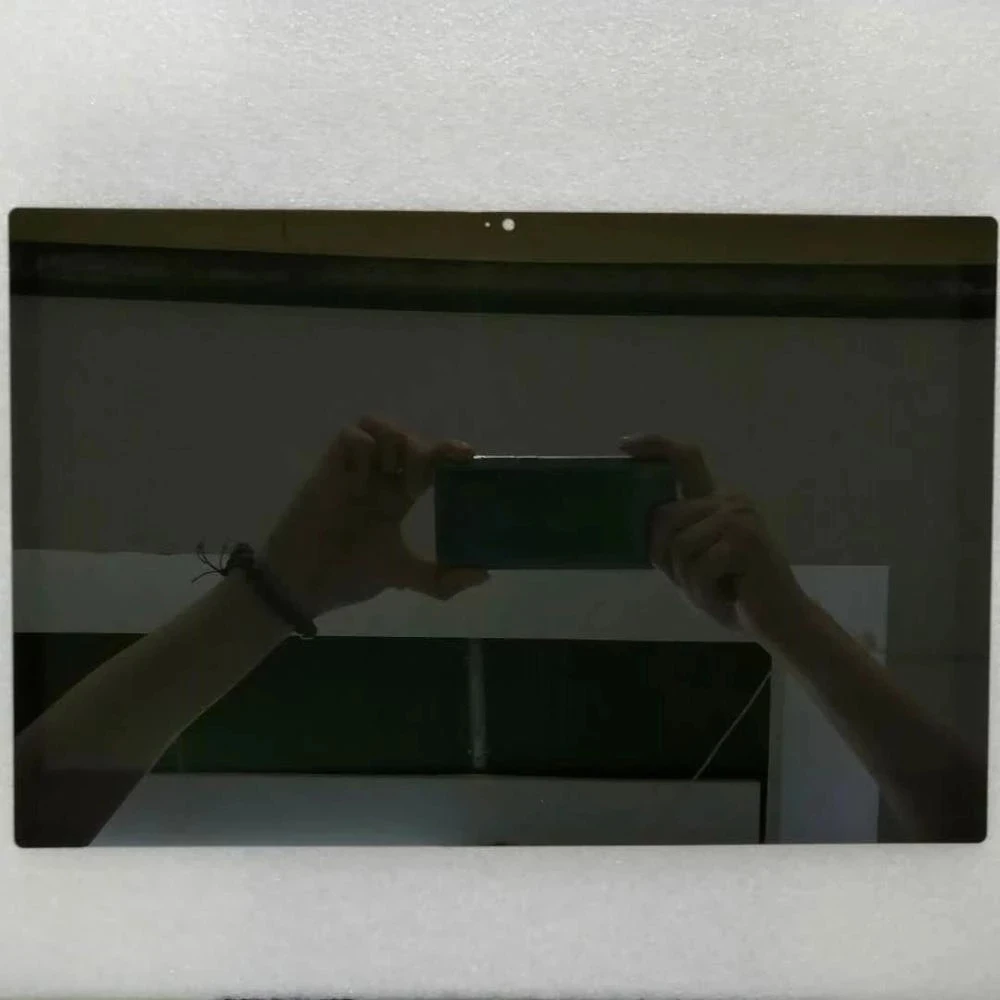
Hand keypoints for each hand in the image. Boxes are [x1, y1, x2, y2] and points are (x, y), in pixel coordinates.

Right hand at [262, 416, 489, 617]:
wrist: (306, 584)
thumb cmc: (349, 575)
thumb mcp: (403, 575)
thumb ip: (441, 579)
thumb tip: (484, 574)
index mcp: (396, 497)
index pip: (428, 462)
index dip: (447, 452)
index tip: (468, 456)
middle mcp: (378, 478)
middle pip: (408, 439)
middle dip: (423, 452)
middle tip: (417, 485)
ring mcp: (353, 471)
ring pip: (381, 427)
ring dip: (397, 445)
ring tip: (394, 478)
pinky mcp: (329, 470)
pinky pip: (351, 438)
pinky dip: (363, 452)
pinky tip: (360, 484)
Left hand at [619, 433, 808, 637]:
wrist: (781, 621)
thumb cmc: (733, 594)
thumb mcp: (693, 562)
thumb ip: (672, 538)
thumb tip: (633, 523)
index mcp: (715, 500)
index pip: (684, 459)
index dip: (654, 446)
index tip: (624, 445)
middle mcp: (728, 500)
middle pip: (665, 517)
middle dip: (664, 557)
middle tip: (687, 583)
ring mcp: (739, 517)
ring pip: (679, 545)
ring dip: (687, 581)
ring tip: (711, 592)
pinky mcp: (745, 541)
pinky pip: (699, 568)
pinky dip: (703, 592)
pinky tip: (724, 599)